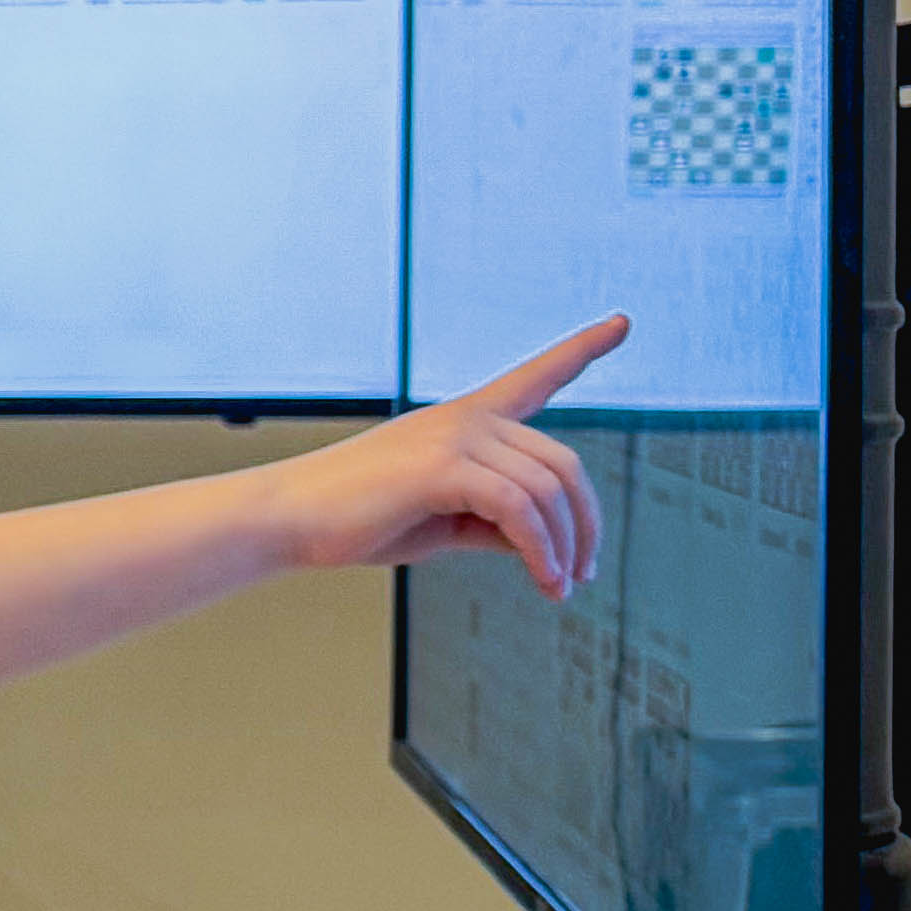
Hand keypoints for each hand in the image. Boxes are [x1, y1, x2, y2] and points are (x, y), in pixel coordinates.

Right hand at [268, 316, 621, 594]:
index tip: (623, 322)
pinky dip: (541, 553)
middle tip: (585, 572)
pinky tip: (545, 582)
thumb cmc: (358, 521)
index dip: (582, 349)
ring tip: (560, 588)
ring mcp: (456, 437)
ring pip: (546, 490)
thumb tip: (545, 548)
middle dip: (584, 522)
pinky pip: (519, 511)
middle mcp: (467, 417)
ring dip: (563, 547)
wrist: (287, 521)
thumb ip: (495, 522)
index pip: (535, 377)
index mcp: (465, 419)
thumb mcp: (443, 521)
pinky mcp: (443, 467)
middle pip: (562, 463)